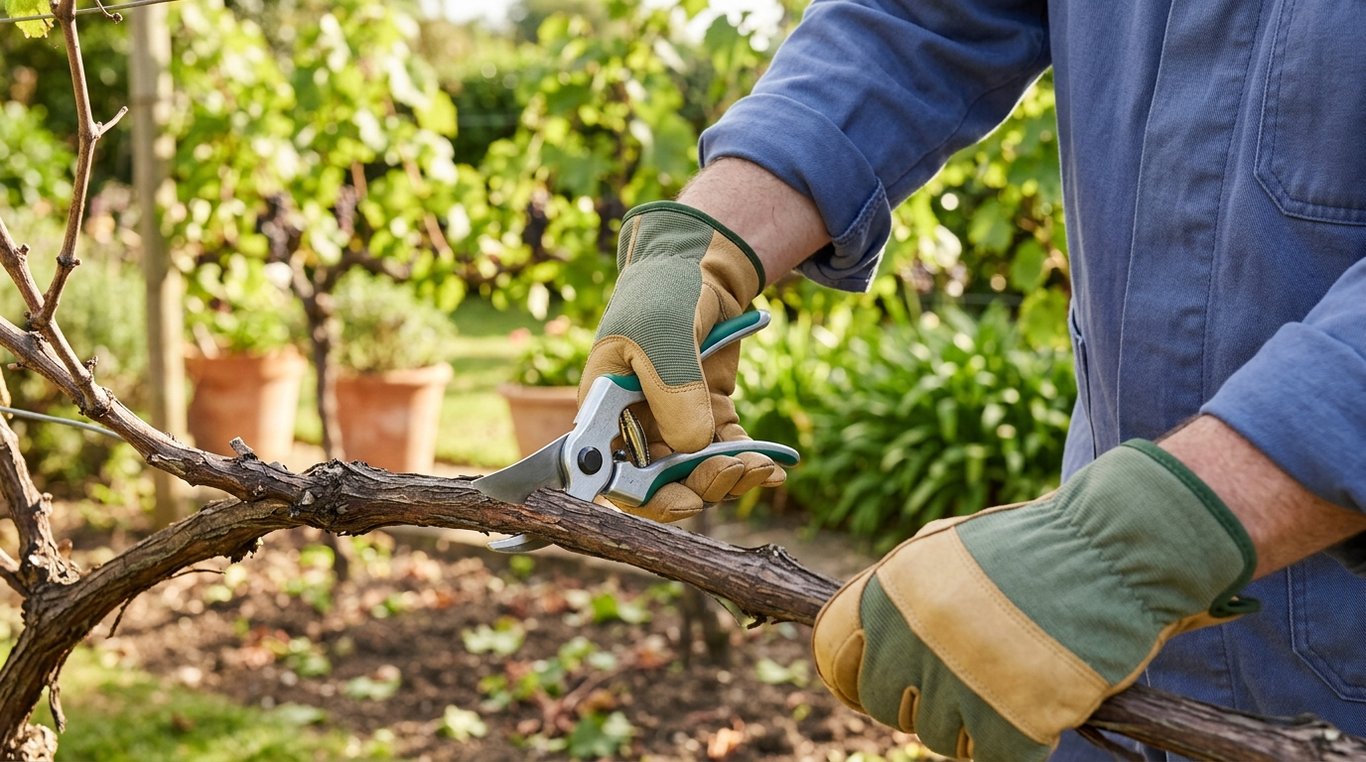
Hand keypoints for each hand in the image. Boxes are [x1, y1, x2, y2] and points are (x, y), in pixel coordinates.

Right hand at [580, 201, 784, 521]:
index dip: (642, 497)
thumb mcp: (663, 334)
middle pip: (658, 482)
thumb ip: (673, 391)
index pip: (610, 472)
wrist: (703, 264)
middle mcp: (635, 422)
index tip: (684, 502)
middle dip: (697, 487)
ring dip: (728, 476)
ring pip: (695, 471)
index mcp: (604, 408)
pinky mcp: (707, 413)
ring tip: (759, 467)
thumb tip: (693, 448)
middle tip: (732, 473)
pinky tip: (771, 465)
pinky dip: (746, 461)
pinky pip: (724, 450)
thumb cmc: (665, 291)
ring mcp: (673, 420)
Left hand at [811, 440, 1258, 760]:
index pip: (834, 657)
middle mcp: (911, 640)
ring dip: (970, 717)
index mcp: (888, 592)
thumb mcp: (945, 547)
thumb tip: (858, 638)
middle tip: (965, 675)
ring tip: (1011, 674)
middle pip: (886, 702)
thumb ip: (897, 592)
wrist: (1116, 552)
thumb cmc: (1033, 546)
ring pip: (939, 735)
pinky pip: (992, 756)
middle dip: (917, 695)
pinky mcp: (1013, 726)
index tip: (879, 679)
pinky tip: (1038, 702)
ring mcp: (959, 686)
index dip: (855, 671)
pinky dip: (1015, 740)